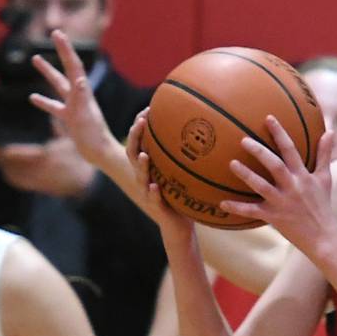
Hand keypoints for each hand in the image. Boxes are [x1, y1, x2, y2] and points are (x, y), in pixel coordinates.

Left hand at [0, 126, 96, 197]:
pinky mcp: (42, 187)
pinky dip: (14, 178)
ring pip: (16, 175)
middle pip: (13, 165)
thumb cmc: (79, 160)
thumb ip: (59, 127)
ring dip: (6, 168)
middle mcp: (40, 169)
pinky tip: (8, 173)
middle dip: (1, 159)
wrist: (87, 183)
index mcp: (45, 155)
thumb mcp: (69, 140)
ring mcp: (40, 180)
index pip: (18, 153)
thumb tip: (52, 115)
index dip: (4, 150)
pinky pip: (23, 184)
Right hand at [30, 29, 119, 167]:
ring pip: (58, 85)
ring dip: (48, 72)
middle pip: (67, 69)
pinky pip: (54, 107)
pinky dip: (44, 102)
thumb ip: (82, 97)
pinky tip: (33, 98)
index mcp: (82, 93)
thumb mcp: (86, 115)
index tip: (57, 33)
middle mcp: (79, 96)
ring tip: (35, 59)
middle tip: (53, 34)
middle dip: (61, 52)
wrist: (100, 154)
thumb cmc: (94, 136)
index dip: (66, 49)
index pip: (73, 65)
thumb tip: (80, 79)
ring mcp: (74, 107)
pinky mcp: (70, 119)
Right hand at [119, 108, 198, 237]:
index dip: (139, 125)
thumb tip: (203, 131)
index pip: (139, 142)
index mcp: (149, 167)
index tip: (147, 109)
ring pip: (140, 176)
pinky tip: (156, 187)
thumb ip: (184, 156)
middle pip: (133, 154)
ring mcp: (148, 192)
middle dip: (135, 137)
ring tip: (145, 156)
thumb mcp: (182, 173)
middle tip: (142, 122)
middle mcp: (144, 177)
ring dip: (142, 165)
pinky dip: (153, 193)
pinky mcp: (157, 208)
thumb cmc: (182, 197)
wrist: (180, 226)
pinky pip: (153, 200)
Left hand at [221, 118, 336, 257]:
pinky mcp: (274, 218)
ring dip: (247, 175)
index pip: (291, 150)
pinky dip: (238, 208)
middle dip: (260, 152)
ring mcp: (282, 203)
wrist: (323, 237)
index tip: (268, 118)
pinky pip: (253, 212)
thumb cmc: (322, 205)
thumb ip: (324, 154)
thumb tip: (331, 131)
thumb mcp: (325, 179)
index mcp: (303, 176)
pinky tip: (222, 203)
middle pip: (275, 166)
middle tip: (244, 140)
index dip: (280, 134)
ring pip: (262, 187)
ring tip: (232, 163)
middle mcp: (292, 187)